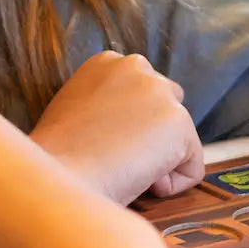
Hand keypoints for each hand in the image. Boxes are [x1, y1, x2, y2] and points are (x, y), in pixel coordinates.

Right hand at [30, 51, 204, 203]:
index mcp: (106, 61)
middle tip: (115, 158)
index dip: (126, 128)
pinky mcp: (179, 121)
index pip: (141, 94)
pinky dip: (170, 186)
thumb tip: (130, 126)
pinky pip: (191, 169)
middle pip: (169, 106)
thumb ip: (105, 104)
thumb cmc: (57, 160)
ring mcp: (159, 91)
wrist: (57, 179)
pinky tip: (138, 182)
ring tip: (121, 169)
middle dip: (151, 137)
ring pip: (179, 140)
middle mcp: (135, 65)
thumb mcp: (74, 111)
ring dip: (157, 161)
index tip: (100, 144)